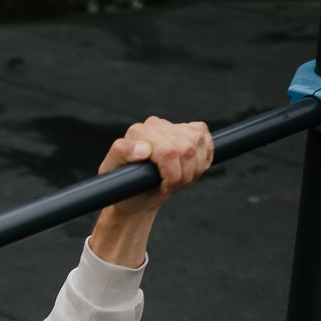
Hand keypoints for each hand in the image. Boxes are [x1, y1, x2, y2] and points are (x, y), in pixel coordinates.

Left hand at [99, 116, 213, 216]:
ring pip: (197, 145)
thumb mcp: (114, 178)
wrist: (139, 195)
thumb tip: (144, 148)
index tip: (163, 187)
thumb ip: (121, 155)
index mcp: (137, 133)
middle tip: (170, 186)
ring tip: (177, 179)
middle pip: (185, 149)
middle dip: (183, 175)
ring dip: (193, 170)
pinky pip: (206, 139)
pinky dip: (203, 160)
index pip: (168, 151)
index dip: (172, 175)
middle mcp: (155, 125)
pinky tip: (189, 169)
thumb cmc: (126, 188)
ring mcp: (173, 126)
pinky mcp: (190, 130)